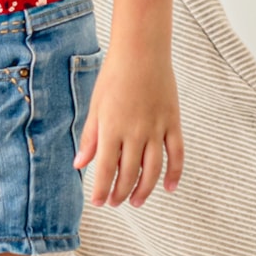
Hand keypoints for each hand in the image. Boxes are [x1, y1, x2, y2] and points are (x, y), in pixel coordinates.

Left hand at [77, 0, 183, 207]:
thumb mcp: (96, 106)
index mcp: (111, 128)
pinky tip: (168, 188)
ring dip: (144, 190)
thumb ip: (90, 137)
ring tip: (135, 202)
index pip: (105, 169)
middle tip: (115, 203)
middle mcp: (134, 132)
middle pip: (129, 173)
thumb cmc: (114, 77)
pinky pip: (176, 154)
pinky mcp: (172, 122)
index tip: (98, 202)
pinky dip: (174, 173)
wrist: (142, 52)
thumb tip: (79, 164)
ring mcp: (156, 128)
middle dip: (120, 192)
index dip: (101, 189)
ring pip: (153, 169)